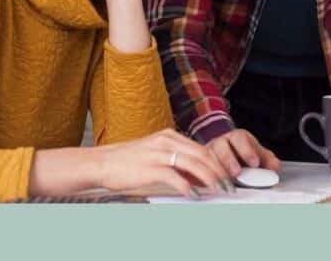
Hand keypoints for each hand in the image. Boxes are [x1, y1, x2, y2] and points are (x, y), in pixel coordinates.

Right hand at [99, 128, 234, 198]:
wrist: (102, 163)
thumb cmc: (128, 162)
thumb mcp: (156, 154)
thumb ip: (176, 162)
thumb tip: (197, 177)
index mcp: (170, 136)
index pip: (202, 148)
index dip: (217, 163)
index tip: (227, 175)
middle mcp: (167, 141)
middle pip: (202, 155)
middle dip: (219, 171)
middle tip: (228, 185)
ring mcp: (159, 153)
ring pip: (193, 164)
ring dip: (209, 178)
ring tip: (218, 190)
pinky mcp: (151, 167)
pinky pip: (175, 177)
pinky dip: (188, 186)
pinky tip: (194, 195)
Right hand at [206, 129, 281, 176]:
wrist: (224, 151)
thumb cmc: (243, 153)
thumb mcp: (257, 153)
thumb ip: (268, 159)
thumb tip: (275, 168)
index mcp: (236, 137)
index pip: (240, 138)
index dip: (247, 150)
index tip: (255, 163)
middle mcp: (221, 142)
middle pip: (221, 146)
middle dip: (229, 159)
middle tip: (237, 172)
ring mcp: (209, 152)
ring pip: (208, 157)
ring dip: (217, 169)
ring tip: (225, 181)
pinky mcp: (202, 164)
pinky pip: (201, 168)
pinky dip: (205, 177)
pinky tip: (213, 185)